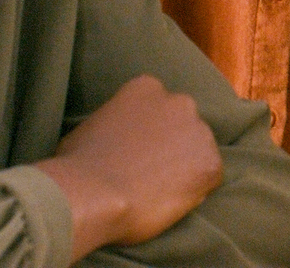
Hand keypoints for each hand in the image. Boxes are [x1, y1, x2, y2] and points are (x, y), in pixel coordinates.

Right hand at [35, 74, 223, 259]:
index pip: (158, 108)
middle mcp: (179, 102)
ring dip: (185, 167)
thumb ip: (116, 124)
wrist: (91, 193)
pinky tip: (168, 201)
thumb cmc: (78, 164)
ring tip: (157, 190)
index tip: (137, 151)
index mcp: (147, 88)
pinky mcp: (210, 164)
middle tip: (148, 172)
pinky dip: (194, 191)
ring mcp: (198, 131)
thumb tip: (116, 137)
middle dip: (171, 145)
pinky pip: (208, 178)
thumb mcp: (92, 127)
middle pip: (182, 125)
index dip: (150, 132)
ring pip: (198, 151)